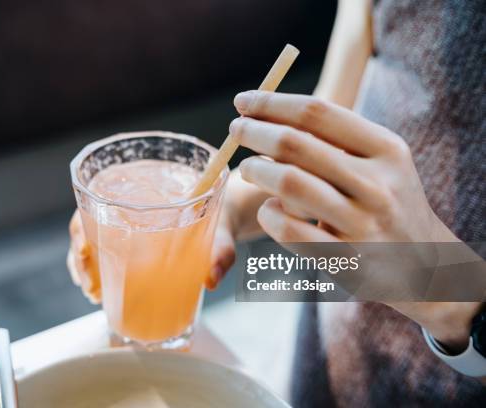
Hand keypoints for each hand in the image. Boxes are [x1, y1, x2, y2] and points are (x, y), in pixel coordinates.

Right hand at [67, 205, 236, 298]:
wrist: (225, 224)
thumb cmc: (220, 220)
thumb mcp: (221, 234)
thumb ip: (220, 253)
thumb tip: (211, 278)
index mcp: (144, 191)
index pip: (98, 200)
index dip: (83, 225)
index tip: (82, 248)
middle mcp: (128, 207)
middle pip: (87, 225)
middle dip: (81, 259)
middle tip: (91, 286)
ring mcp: (126, 227)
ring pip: (91, 243)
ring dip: (85, 270)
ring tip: (94, 294)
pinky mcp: (131, 247)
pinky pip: (105, 257)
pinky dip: (97, 274)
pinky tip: (99, 293)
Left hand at [231, 90, 480, 350]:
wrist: (426, 264)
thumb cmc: (389, 202)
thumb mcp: (382, 162)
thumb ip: (338, 140)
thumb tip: (271, 113)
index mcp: (386, 149)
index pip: (317, 113)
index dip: (271, 103)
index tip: (243, 101)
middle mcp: (377, 184)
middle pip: (294, 144)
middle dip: (253, 132)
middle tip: (235, 129)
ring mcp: (362, 224)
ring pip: (288, 184)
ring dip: (255, 170)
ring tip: (246, 169)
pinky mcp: (345, 261)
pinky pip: (289, 231)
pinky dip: (268, 216)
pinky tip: (268, 210)